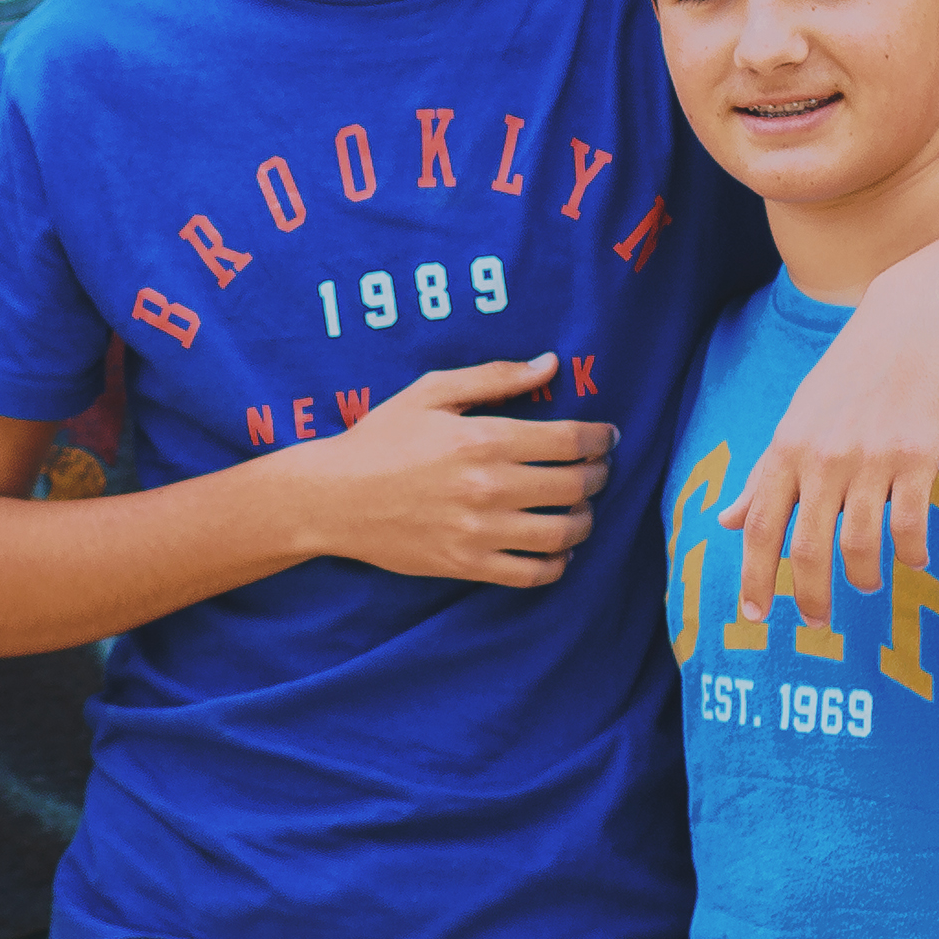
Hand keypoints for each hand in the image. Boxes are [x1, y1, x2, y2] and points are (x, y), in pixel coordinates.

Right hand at [281, 354, 614, 584]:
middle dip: (597, 476)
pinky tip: (557, 548)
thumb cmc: (380, 439)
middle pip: (574, 486)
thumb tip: (550, 364)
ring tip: (580, 508)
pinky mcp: (466, 565)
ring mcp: (479, 532)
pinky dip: (558, 563)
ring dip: (585, 520)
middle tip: (596, 470)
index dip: (600, 439)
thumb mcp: (431, 393)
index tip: (606, 438)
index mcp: (482, 439)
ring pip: (562, 533)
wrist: (332, 498)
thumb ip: (494, 377)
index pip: (569, 441)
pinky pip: (533, 574)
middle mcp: (488, 488)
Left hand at [733, 261, 938, 626]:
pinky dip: (911, 552)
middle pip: (806, 547)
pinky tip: (915, 561)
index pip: (758, 527)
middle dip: (809, 595)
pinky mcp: (918, 456)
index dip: (753, 576)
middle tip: (816, 622)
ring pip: (859, 544)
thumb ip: (763, 474)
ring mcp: (871, 458)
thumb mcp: (796, 419)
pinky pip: (910, 523)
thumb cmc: (849, 374)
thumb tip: (724, 520)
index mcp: (787, 450)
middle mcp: (823, 458)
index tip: (754, 616)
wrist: (910, 322)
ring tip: (869, 586)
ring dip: (864, 577)